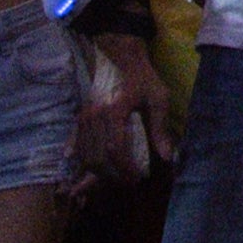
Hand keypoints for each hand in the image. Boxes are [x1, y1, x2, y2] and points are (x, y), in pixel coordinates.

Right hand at [73, 36, 168, 183]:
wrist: (123, 61)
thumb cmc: (144, 80)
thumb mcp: (159, 99)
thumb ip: (160, 128)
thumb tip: (166, 157)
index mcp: (114, 112)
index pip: (115, 149)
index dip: (124, 168)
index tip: (136, 178)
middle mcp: (95, 116)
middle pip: (97, 157)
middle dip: (112, 176)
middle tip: (128, 182)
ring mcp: (84, 118)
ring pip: (85, 155)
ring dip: (97, 174)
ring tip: (115, 179)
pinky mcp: (80, 120)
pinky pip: (76, 146)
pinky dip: (79, 162)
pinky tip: (81, 177)